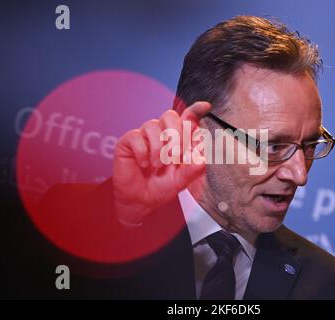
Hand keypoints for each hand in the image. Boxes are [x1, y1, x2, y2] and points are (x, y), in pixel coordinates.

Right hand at [112, 101, 210, 224]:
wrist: (141, 201)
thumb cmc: (161, 187)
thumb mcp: (181, 181)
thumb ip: (192, 170)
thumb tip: (202, 159)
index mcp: (178, 138)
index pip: (187, 118)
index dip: (196, 110)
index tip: (206, 106)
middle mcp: (162, 133)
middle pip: (170, 116)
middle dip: (176, 135)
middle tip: (176, 156)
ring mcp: (145, 135)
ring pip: (153, 125)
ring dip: (158, 149)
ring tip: (158, 166)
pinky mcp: (129, 141)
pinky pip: (136, 136)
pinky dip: (143, 152)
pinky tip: (144, 164)